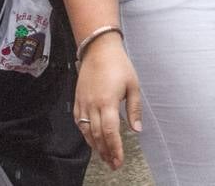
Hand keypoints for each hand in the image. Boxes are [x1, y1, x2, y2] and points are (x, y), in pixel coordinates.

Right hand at [73, 34, 140, 170]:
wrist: (98, 49)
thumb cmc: (118, 64)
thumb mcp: (133, 85)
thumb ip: (134, 109)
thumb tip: (137, 129)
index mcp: (108, 102)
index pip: (110, 132)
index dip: (114, 149)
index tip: (118, 161)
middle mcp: (93, 105)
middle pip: (97, 135)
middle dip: (105, 152)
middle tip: (113, 164)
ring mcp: (83, 103)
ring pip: (86, 131)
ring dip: (95, 146)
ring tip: (104, 156)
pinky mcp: (77, 99)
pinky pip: (78, 122)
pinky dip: (84, 134)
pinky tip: (90, 140)